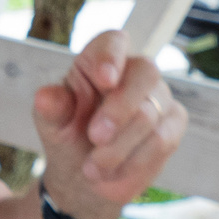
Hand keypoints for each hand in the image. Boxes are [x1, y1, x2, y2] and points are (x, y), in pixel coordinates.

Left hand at [32, 30, 185, 218]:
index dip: (112, 56)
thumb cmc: (67, 136)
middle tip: (95, 138)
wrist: (86, 177)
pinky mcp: (174, 122)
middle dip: (119, 109)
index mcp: (99, 61)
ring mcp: (158, 96)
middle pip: (144, 73)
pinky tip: (113, 173)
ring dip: (119, 148)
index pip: (114, 42)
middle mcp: (134, 71)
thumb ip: (51, 108)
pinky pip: (162, 139)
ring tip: (91, 169)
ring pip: (150, 115)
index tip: (104, 80)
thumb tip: (45, 97)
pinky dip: (134, 161)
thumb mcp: (51, 124)